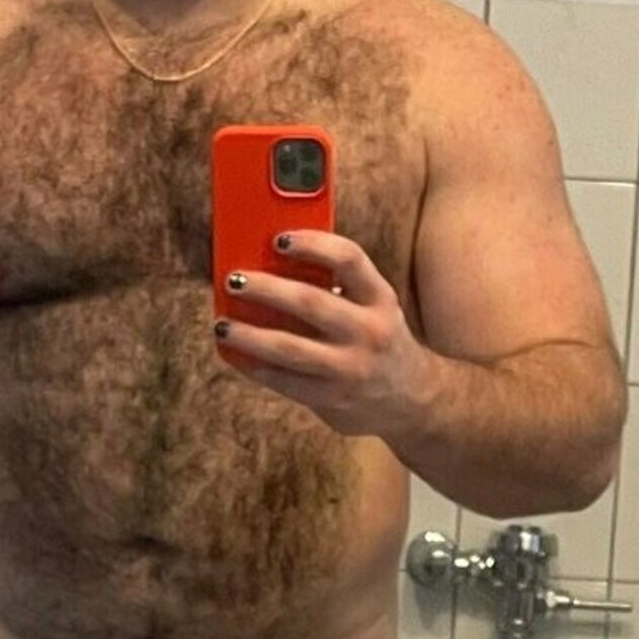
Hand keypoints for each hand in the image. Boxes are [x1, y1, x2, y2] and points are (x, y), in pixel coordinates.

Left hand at [214, 229, 432, 438]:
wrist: (415, 400)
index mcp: (380, 298)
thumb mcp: (373, 307)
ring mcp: (352, 368)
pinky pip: (286, 382)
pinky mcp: (334, 399)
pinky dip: (256, 368)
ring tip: (223, 325)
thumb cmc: (378, 340)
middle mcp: (370, 331)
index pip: (349, 258)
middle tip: (234, 280)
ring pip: (290, 348)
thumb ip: (337, 287)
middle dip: (266, 289)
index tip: (278, 238)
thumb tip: (271, 264)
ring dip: (249, 335)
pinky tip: (236, 356)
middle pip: (310, 302)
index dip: (312, 244)